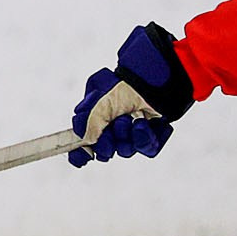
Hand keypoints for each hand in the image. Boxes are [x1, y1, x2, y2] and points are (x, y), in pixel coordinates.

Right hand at [68, 23, 194, 167]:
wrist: (154, 80)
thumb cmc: (123, 86)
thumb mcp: (98, 102)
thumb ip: (88, 123)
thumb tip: (88, 140)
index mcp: (96, 119)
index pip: (84, 143)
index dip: (82, 153)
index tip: (84, 156)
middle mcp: (113, 128)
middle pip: (106, 152)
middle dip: (107, 144)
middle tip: (111, 132)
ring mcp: (133, 132)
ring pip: (126, 151)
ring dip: (126, 137)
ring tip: (129, 119)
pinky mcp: (151, 135)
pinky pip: (146, 149)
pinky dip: (143, 138)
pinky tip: (143, 124)